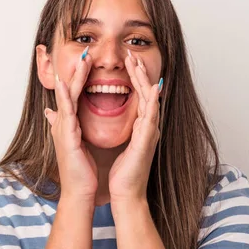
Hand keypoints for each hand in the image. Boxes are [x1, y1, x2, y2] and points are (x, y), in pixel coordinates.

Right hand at [44, 47, 97, 202]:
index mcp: (69, 124)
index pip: (75, 95)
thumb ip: (68, 127)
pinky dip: (67, 96)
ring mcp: (62, 128)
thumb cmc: (82, 171)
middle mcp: (63, 123)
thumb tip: (53, 114)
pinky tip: (67, 84)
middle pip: (69, 90)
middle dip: (77, 71)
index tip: (88, 61)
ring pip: (67, 96)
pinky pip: (67, 111)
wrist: (80, 192)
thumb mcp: (74, 144)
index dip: (80, 78)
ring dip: (74, 76)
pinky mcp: (66, 136)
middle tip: (85, 51)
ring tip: (82, 59)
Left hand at [108, 52, 161, 202]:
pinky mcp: (147, 141)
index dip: (133, 78)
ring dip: (145, 80)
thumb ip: (110, 129)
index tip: (127, 63)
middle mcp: (147, 127)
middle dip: (139, 73)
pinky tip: (153, 89)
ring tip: (138, 63)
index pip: (137, 97)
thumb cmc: (121, 173)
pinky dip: (152, 102)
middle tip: (132, 55)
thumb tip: (95, 117)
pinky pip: (151, 117)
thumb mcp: (114, 145)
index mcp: (139, 127)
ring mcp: (150, 133)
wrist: (125, 194)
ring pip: (150, 100)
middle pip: (145, 94)